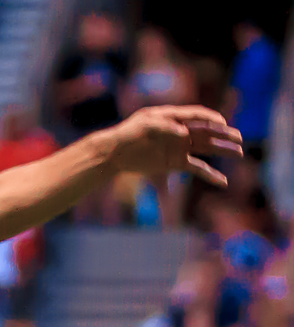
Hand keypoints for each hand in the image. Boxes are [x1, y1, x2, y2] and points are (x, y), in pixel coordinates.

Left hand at [106, 106, 243, 187]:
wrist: (116, 153)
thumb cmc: (129, 134)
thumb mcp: (145, 126)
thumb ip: (165, 128)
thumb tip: (185, 134)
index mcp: (175, 117)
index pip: (198, 116)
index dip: (211, 119)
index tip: (222, 123)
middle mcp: (182, 131)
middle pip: (208, 132)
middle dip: (224, 135)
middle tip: (240, 139)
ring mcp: (180, 147)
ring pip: (206, 148)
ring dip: (223, 151)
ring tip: (239, 152)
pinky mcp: (176, 163)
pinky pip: (197, 168)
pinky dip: (210, 174)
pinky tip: (222, 181)